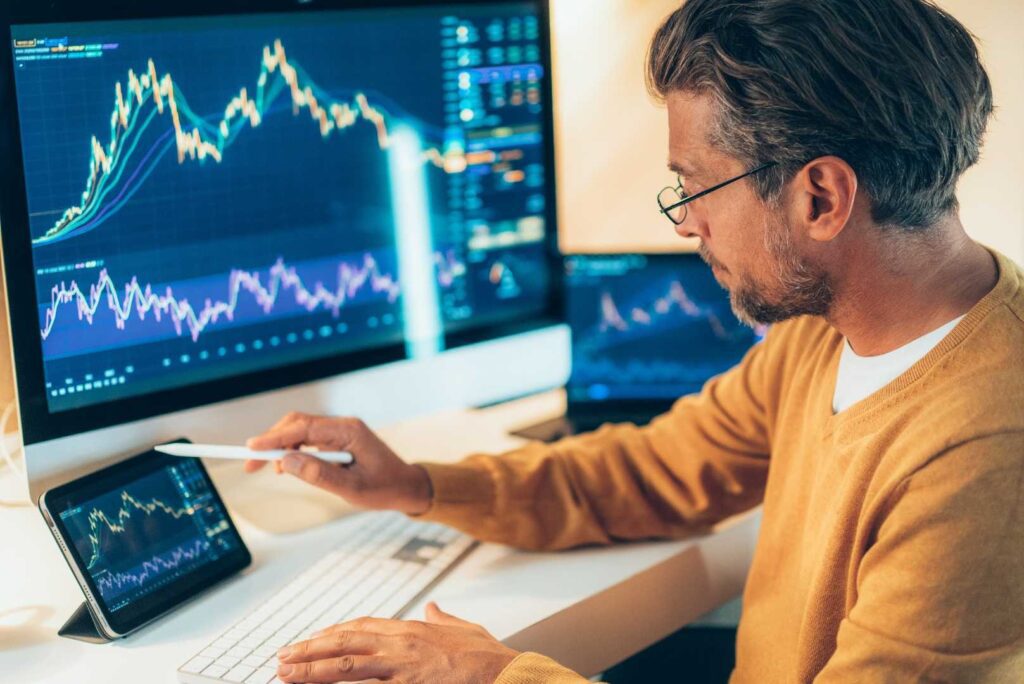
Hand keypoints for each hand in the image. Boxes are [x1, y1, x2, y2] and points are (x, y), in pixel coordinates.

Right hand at [244, 412, 432, 514]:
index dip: (274, 437)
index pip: (304, 428)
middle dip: (271, 441)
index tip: (251, 448)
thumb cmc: (385, 488)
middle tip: (249, 464)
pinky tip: (285, 466)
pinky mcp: (337, 440)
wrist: (406, 487)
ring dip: (280, 446)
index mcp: (349, 431)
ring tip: (268, 469)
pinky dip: (292, 450)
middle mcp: (343, 426)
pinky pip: (308, 439)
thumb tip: (285, 462)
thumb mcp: (352, 488)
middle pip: (297, 424)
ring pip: (300, 430)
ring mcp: (340, 431)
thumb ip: (319, 475)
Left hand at [275, 602, 518, 683]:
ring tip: (285, 675)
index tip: (311, 640)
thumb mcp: (465, 628)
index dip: (332, 634)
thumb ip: (443, 618)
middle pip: (345, 643)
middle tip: (282, 658)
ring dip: (312, 671)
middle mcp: (401, 644)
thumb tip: (433, 607)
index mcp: (412, 629)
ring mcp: (402, 668)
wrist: (508, 675)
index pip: (361, 627)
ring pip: (346, 667)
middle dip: (310, 650)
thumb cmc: (489, 657)